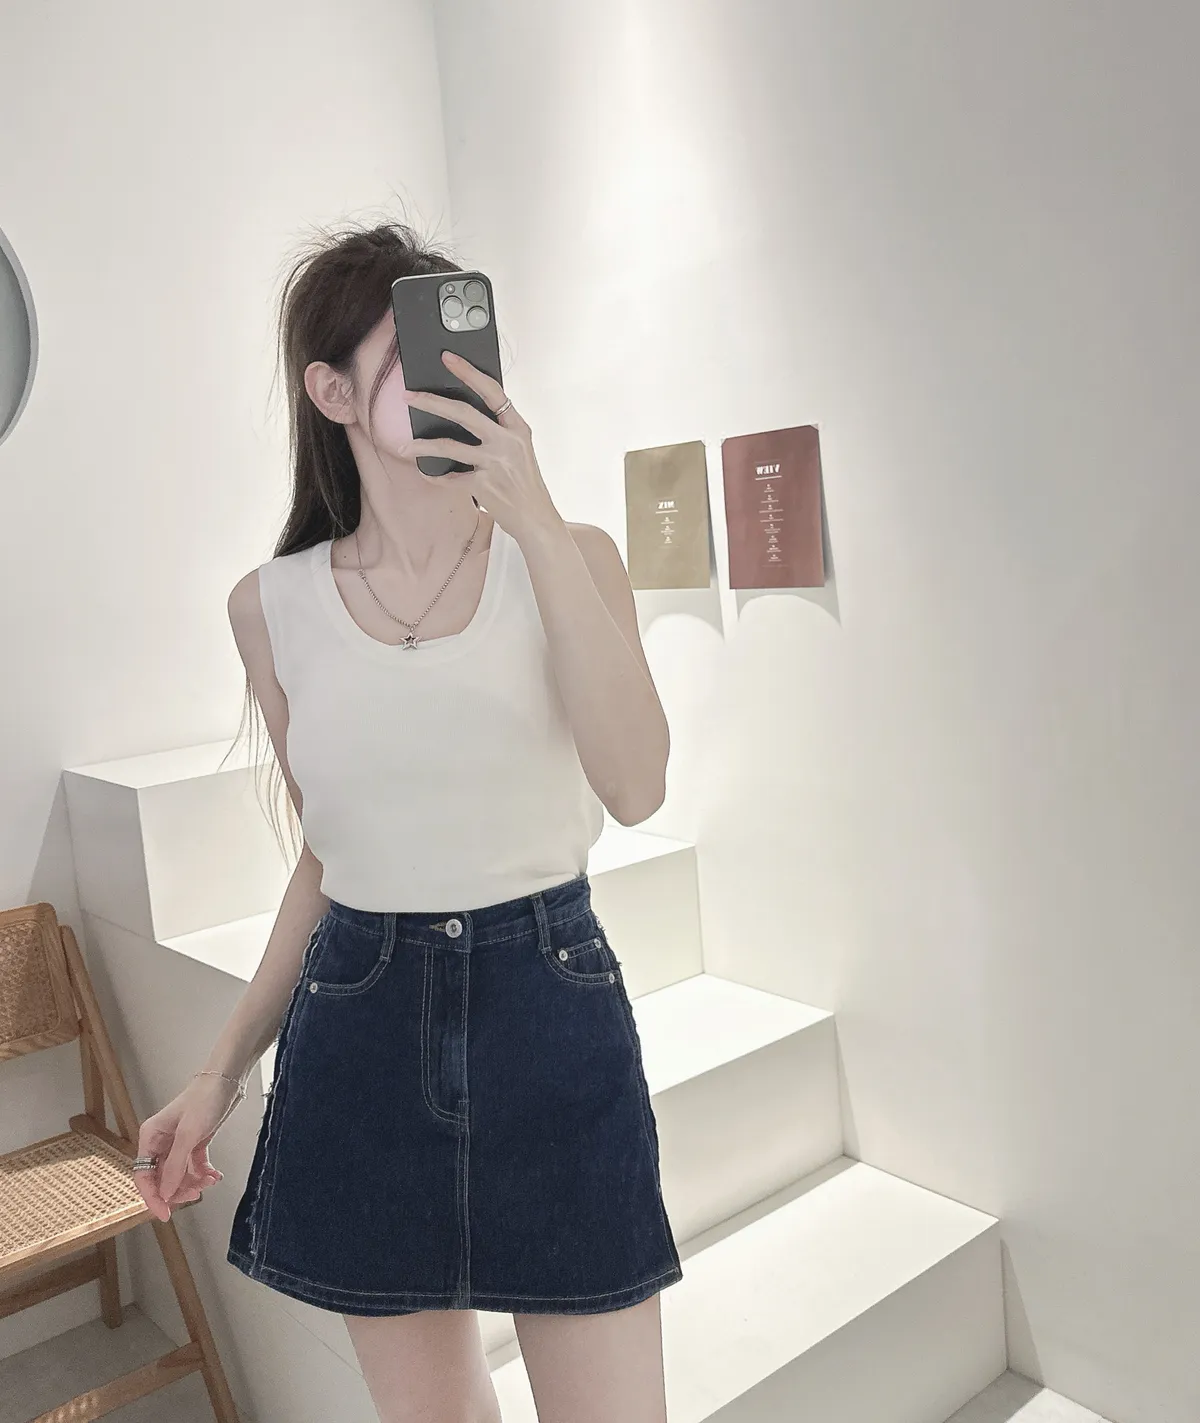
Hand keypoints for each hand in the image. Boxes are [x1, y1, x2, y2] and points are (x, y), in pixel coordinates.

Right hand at [132, 1078, 237, 1221]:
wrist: (227, 1080)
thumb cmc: (204, 1100)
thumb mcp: (189, 1135)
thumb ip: (175, 1166)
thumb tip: (165, 1194)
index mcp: (150, 1137)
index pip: (143, 1176)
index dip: (152, 1197)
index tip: (165, 1214)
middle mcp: (160, 1142)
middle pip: (163, 1178)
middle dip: (179, 1189)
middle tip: (196, 1193)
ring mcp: (178, 1143)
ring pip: (180, 1174)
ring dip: (194, 1182)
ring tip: (210, 1180)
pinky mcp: (195, 1142)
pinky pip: (194, 1166)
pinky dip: (203, 1173)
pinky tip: (215, 1175)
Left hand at [397, 351, 561, 542]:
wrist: (536, 519)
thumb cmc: (525, 484)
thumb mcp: (520, 450)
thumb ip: (500, 431)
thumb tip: (465, 414)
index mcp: (518, 428)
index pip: (492, 391)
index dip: (469, 372)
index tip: (448, 358)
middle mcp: (508, 442)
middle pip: (464, 413)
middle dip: (432, 402)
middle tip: (408, 396)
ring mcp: (496, 464)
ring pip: (450, 447)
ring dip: (423, 445)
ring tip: (405, 445)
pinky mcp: (484, 486)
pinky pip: (450, 478)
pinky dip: (435, 476)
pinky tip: (425, 472)